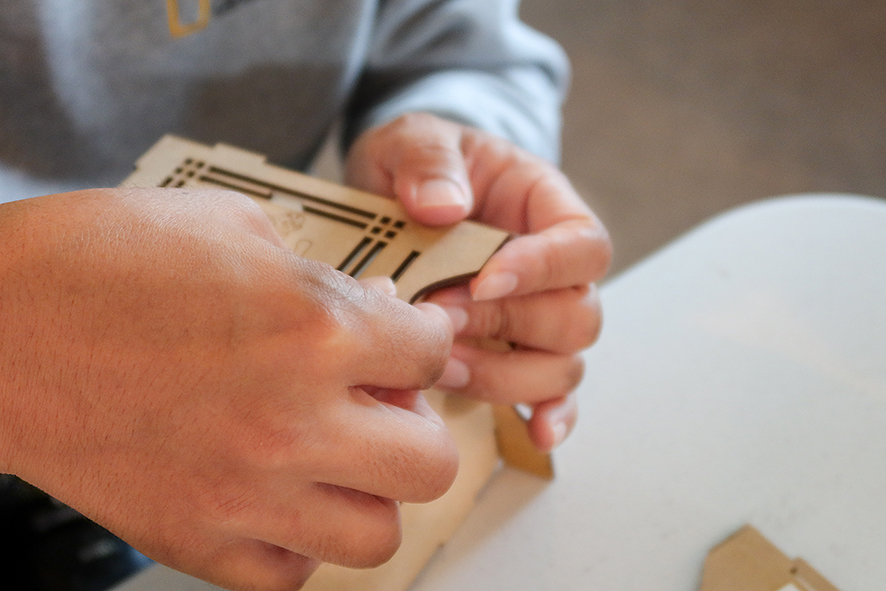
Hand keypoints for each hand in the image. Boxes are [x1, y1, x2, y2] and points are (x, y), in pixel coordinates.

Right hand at [0, 188, 456, 590]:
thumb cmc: (97, 261)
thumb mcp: (232, 226)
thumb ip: (319, 274)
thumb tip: (373, 310)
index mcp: (314, 329)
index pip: (431, 354)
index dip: (427, 339)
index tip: (409, 340)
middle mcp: (293, 421)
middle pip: (433, 464)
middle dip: (419, 426)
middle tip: (385, 404)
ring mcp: (245, 494)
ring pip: (378, 537)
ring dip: (371, 493)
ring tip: (339, 459)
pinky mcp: (192, 540)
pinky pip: (290, 575)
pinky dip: (299, 542)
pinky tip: (278, 498)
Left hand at [347, 113, 611, 452]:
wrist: (399, 194)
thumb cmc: (419, 165)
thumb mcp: (413, 140)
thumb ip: (427, 161)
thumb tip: (442, 207)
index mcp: (545, 207)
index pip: (583, 244)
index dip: (544, 269)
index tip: (484, 281)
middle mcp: (554, 269)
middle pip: (578, 316)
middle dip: (508, 325)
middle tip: (440, 319)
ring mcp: (537, 318)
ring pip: (563, 366)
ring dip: (505, 376)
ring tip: (439, 365)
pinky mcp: (513, 354)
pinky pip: (551, 394)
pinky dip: (548, 415)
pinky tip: (533, 432)